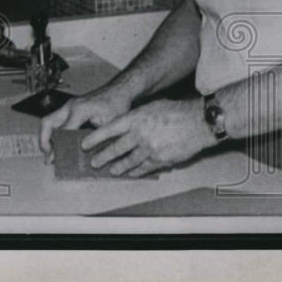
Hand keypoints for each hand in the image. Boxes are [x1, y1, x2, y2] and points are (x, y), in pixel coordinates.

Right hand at [39, 84, 131, 160]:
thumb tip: (91, 158)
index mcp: (79, 110)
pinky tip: (59, 145)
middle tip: (48, 157)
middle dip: (44, 141)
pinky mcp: (70, 108)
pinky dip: (54, 133)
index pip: (63, 131)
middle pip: (47, 123)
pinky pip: (56, 121)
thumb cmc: (117, 105)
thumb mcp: (110, 125)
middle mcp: (70, 106)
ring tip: (50, 154)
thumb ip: (98, 140)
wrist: (118, 90)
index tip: (60, 160)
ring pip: (49, 121)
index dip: (61, 147)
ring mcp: (69, 106)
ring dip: (46, 137)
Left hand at [81, 98, 217, 176]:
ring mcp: (150, 148)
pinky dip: (136, 172)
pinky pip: (144, 168)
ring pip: (129, 161)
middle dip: (103, 156)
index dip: (95, 138)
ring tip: (111, 171)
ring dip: (118, 167)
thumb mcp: (149, 108)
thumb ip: (134, 118)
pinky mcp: (161, 159)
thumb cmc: (173, 111)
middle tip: (94, 162)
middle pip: (116, 148)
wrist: (197, 122)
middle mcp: (140, 134)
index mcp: (135, 118)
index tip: (84, 144)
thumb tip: (119, 129)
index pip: (109, 129)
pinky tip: (131, 174)